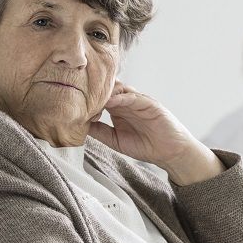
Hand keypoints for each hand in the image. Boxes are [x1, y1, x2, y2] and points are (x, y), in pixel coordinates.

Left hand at [88, 81, 222, 184]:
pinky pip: (134, 97)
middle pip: (108, 89)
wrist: (169, 152)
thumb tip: (79, 125)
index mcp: (118, 109)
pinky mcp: (150, 104)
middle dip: (94, 90)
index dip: (87, 98)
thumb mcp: (116, 140)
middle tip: (78, 92)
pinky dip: (122, 98)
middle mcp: (127, 102)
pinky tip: (110, 101)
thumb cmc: (146, 146)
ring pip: (119, 89)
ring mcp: (138, 101)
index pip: (100, 97)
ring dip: (106, 91)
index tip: (73, 102)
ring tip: (92, 95)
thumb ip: (100, 131)